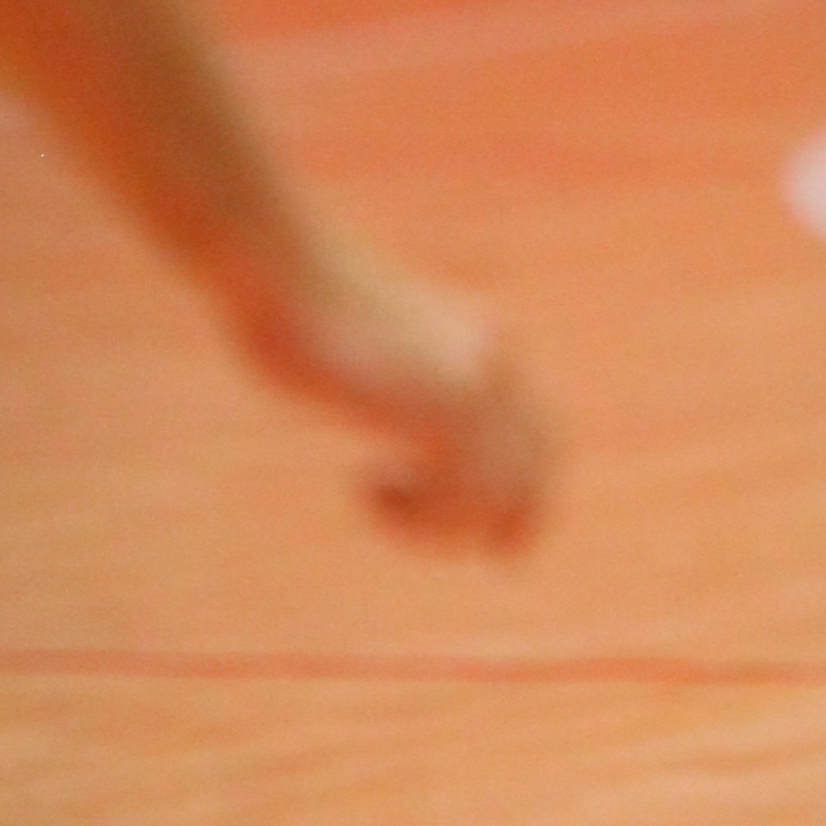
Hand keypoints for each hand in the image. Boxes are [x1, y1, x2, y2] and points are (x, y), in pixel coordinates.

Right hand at [225, 226, 557, 548]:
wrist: (281, 269)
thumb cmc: (303, 309)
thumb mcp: (378, 351)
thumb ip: (412, 390)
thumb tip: (425, 444)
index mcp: (486, 340)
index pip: (544, 436)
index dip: (531, 497)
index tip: (502, 548)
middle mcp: (495, 359)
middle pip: (534, 471)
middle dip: (505, 526)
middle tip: (471, 556)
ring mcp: (474, 379)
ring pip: (491, 496)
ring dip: (435, 526)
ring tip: (377, 500)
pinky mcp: (442, 403)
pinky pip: (458, 495)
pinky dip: (412, 517)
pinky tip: (364, 484)